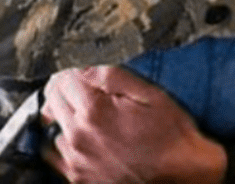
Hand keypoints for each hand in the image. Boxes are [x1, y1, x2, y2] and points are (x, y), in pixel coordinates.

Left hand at [41, 66, 225, 183]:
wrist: (182, 175)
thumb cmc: (170, 135)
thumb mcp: (147, 93)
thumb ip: (110, 75)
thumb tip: (82, 62)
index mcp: (95, 112)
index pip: (62, 78)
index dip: (71, 66)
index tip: (81, 64)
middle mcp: (80, 138)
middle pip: (53, 98)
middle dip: (65, 85)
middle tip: (84, 81)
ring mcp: (77, 162)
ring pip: (52, 124)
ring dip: (64, 112)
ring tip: (87, 109)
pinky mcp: (79, 178)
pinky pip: (56, 153)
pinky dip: (64, 139)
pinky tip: (83, 134)